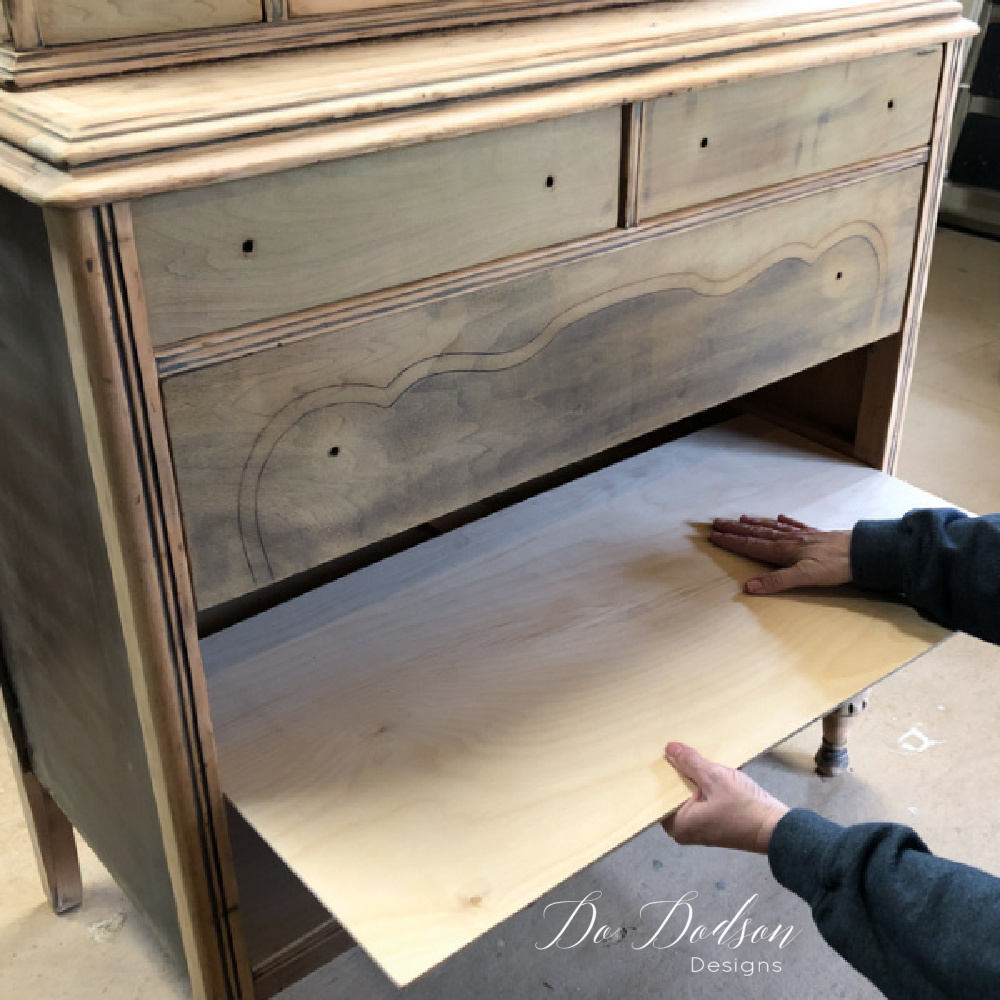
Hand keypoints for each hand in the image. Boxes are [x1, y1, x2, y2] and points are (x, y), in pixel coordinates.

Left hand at [661, 743, 788, 854]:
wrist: (776, 828)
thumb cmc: (744, 807)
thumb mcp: (715, 778)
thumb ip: (690, 762)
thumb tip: (669, 748)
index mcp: (678, 825)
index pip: (659, 796)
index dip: (661, 774)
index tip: (657, 755)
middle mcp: (684, 830)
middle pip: (673, 795)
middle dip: (676, 774)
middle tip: (671, 749)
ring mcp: (699, 827)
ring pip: (687, 795)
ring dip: (692, 778)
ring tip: (687, 755)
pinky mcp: (712, 822)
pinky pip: (700, 800)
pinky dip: (702, 786)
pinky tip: (704, 768)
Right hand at [710, 514, 851, 594]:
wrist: (863, 552)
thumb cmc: (835, 566)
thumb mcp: (804, 577)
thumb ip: (776, 581)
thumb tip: (749, 587)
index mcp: (783, 550)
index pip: (751, 545)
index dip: (732, 542)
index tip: (714, 536)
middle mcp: (789, 540)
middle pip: (757, 533)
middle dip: (736, 530)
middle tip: (718, 523)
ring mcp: (802, 536)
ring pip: (773, 528)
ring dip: (755, 524)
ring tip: (741, 518)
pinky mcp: (816, 535)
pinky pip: (795, 526)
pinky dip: (785, 522)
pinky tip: (780, 517)